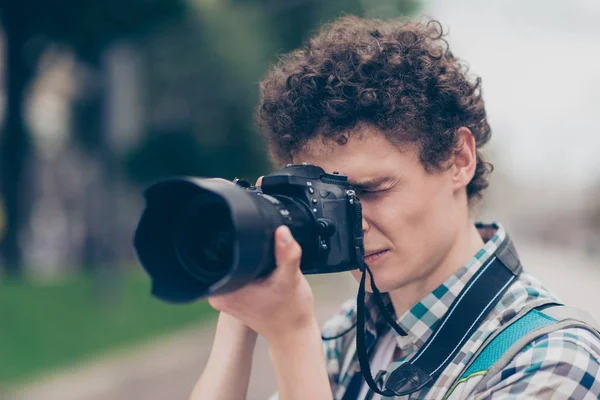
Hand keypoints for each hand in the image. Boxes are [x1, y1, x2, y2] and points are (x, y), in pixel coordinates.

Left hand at [207, 176, 315, 343]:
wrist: (295, 334)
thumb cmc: (291, 313)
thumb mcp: (291, 279)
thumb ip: (287, 254)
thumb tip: (282, 232)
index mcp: (224, 291)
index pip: (215, 253)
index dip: (228, 236)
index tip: (241, 224)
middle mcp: (219, 294)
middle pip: (220, 254)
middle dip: (238, 244)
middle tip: (258, 245)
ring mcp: (224, 294)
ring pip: (227, 261)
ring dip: (242, 254)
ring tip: (262, 257)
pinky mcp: (233, 294)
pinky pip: (234, 270)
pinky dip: (246, 263)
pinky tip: (260, 264)